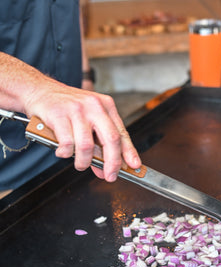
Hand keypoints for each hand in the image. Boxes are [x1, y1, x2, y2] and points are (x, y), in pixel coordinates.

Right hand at [23, 77, 140, 181]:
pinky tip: (63, 151)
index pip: (121, 133)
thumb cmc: (67, 108)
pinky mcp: (59, 114)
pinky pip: (67, 143)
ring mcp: (77, 109)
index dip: (129, 152)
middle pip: (111, 139)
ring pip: (87, 146)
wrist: (40, 90)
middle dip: (112, 163)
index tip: (134, 166)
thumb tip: (105, 170)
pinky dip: (66, 153)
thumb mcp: (89, 121)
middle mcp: (94, 106)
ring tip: (80, 164)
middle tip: (109, 176)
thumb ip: (98, 145)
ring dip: (84, 162)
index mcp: (106, 106)